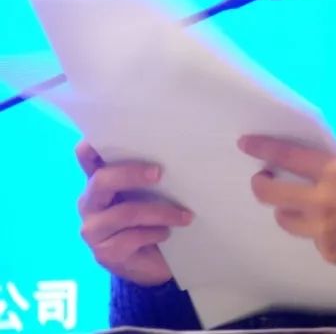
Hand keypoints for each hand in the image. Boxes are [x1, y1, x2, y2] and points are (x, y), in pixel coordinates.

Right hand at [75, 141, 192, 285]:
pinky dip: (155, 233)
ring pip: (125, 213)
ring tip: (185, 216)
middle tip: (160, 173)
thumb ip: (151, 175)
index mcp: (100, 182)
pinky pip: (132, 238)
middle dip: (131, 174)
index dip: (91, 146)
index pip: (86, 157)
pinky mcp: (105, 253)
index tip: (109, 135)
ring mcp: (94, 229)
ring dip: (160, 212)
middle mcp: (90, 202)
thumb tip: (175, 151)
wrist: (154, 263)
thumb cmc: (153, 219)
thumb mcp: (153, 193)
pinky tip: (167, 234)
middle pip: (101, 181)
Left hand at [238, 135, 335, 270]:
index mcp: (334, 171)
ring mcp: (322, 230)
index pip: (286, 156)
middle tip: (262, 179)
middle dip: (261, 184)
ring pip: (285, 218)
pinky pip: (312, 238)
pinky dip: (319, 229)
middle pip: (271, 193)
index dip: (262, 148)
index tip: (245, 143)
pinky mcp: (328, 252)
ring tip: (300, 204)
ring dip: (287, 208)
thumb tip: (318, 156)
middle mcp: (321, 200)